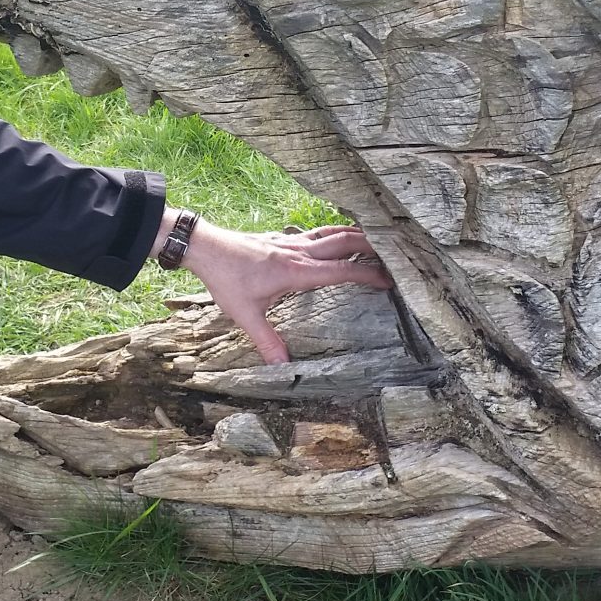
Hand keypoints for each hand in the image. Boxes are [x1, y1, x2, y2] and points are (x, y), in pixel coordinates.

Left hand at [171, 219, 393, 365]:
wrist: (205, 247)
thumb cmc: (226, 279)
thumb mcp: (245, 315)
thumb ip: (267, 341)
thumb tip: (283, 368)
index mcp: (298, 271)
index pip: (343, 269)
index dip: (370, 273)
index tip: (390, 281)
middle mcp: (299, 252)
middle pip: (346, 241)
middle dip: (373, 246)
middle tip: (396, 255)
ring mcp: (291, 241)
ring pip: (333, 232)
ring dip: (356, 234)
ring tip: (377, 240)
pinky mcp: (282, 237)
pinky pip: (317, 232)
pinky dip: (334, 232)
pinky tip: (335, 237)